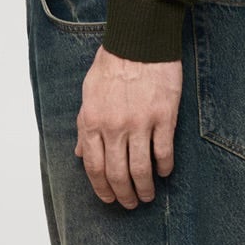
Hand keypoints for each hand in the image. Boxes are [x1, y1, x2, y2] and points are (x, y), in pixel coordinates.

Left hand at [75, 47, 181, 205]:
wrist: (139, 41)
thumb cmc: (111, 65)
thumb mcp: (88, 94)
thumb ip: (85, 126)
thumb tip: (80, 153)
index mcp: (92, 122)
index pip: (94, 167)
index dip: (102, 188)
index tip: (109, 197)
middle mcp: (114, 127)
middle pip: (117, 174)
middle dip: (123, 194)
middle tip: (130, 203)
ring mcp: (140, 124)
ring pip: (141, 169)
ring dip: (144, 188)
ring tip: (148, 195)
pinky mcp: (164, 117)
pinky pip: (163, 152)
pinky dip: (164, 167)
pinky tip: (164, 172)